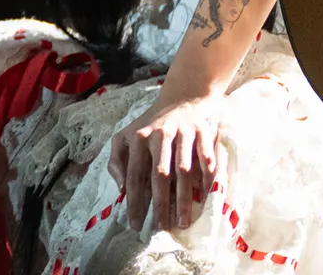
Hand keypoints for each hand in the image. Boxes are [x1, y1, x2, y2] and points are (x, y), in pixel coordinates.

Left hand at [108, 92, 221, 231]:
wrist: (183, 95)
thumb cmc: (151, 123)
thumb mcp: (125, 136)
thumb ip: (117, 162)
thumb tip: (121, 190)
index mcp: (140, 139)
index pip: (135, 176)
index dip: (135, 202)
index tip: (136, 224)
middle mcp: (161, 135)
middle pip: (161, 176)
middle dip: (161, 205)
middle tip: (162, 228)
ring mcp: (184, 132)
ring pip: (184, 170)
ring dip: (184, 198)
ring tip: (183, 221)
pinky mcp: (203, 131)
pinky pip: (205, 158)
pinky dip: (206, 178)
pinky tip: (203, 196)